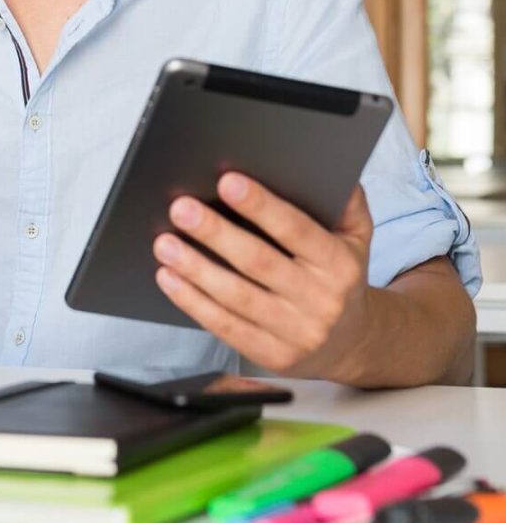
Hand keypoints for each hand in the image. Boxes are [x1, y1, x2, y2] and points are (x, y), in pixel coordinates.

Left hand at [152, 173, 373, 381]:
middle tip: (181, 209)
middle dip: (216, 233)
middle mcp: (320, 299)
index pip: (296, 229)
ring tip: (165, 243)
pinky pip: (225, 326)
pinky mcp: (272, 355)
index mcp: (338, 264)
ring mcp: (296, 332)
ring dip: (196, 269)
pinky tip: (169, 278)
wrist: (353, 343)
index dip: (261, 206)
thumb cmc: (341, 277)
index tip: (227, 181)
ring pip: (237, 297)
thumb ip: (346, 201)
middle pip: (258, 262)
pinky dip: (193, 302)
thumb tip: (327, 166)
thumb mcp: (357, 237)